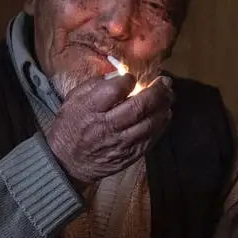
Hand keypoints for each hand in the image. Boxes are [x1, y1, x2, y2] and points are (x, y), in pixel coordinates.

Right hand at [45, 73, 173, 184]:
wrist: (68, 162)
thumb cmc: (71, 126)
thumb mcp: (73, 99)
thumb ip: (95, 84)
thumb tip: (120, 75)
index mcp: (90, 109)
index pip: (116, 89)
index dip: (129, 79)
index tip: (132, 77)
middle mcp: (106, 126)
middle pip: (139, 106)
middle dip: (157, 91)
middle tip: (166, 82)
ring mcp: (121, 143)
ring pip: (150, 123)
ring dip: (164, 107)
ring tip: (169, 96)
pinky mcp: (130, 155)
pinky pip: (151, 138)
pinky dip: (161, 124)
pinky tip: (164, 114)